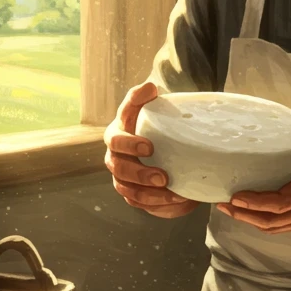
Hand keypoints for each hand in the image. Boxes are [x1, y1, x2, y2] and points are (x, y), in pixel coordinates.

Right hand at [104, 81, 199, 218]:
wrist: (165, 142)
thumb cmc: (158, 122)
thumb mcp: (155, 107)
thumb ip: (148, 97)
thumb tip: (150, 87)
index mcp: (119, 131)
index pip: (117, 137)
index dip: (130, 143)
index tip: (150, 147)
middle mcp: (115, 154)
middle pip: (118, 167)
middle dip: (139, 173)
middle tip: (162, 177)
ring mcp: (121, 174)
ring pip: (126, 188)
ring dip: (148, 193)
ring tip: (172, 193)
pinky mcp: (130, 191)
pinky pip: (137, 202)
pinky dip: (156, 204)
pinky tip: (175, 200)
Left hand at [216, 92, 290, 232]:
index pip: (279, 203)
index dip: (254, 202)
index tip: (234, 196)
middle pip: (270, 220)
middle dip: (243, 214)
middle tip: (222, 203)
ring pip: (274, 228)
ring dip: (251, 221)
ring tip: (231, 209)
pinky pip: (283, 228)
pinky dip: (265, 223)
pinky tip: (253, 214)